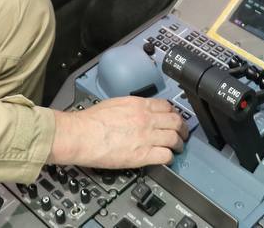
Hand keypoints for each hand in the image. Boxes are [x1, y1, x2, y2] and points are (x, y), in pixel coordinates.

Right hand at [48, 97, 187, 168]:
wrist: (81, 134)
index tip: (173, 118)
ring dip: (178, 144)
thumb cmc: (90, 121)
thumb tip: (136, 111)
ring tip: (177, 148)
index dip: (173, 113)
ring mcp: (146, 137)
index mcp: (138, 105)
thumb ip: (131, 107)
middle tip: (182, 134)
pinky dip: (169, 158)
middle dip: (182, 128)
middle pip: (175, 121)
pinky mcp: (142, 155)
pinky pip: (166, 156)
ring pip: (174, 139)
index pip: (166, 106)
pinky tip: (167, 159)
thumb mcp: (114, 104)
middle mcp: (146, 119)